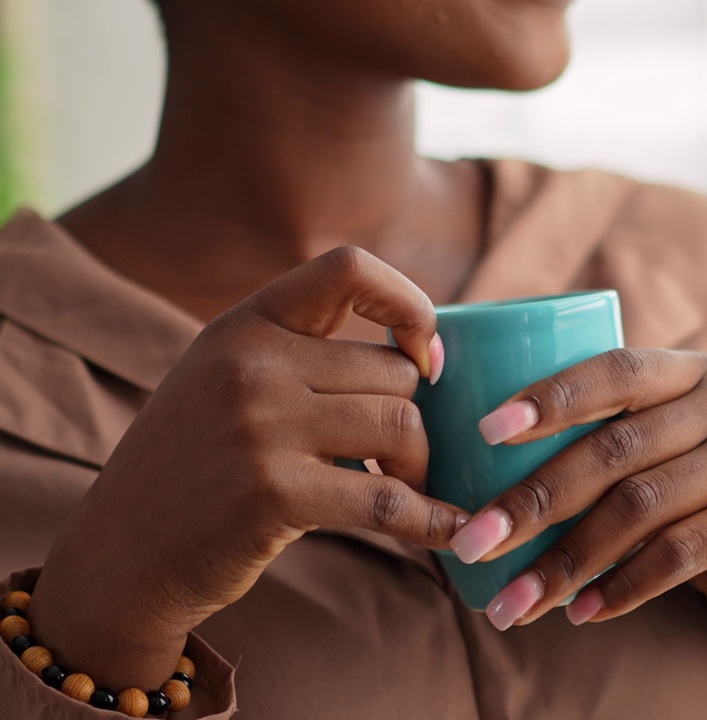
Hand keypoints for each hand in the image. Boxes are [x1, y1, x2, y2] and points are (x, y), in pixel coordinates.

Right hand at [30, 247, 466, 688]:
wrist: (121, 556)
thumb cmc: (197, 469)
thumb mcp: (229, 383)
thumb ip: (303, 356)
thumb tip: (427, 357)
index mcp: (244, 326)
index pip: (348, 268)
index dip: (409, 305)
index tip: (427, 359)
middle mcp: (250, 364)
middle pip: (394, 372)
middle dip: (414, 420)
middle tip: (403, 461)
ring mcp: (258, 426)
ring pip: (402, 425)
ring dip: (420, 466)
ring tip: (405, 490)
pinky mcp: (272, 493)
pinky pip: (387, 499)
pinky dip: (430, 518)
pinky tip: (449, 530)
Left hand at [448, 349, 706, 655]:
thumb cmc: (694, 501)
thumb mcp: (660, 452)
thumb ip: (604, 437)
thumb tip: (474, 461)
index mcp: (697, 370)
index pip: (617, 369)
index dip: (550, 396)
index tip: (484, 431)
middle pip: (616, 447)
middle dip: (533, 501)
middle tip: (474, 543)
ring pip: (641, 506)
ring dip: (566, 560)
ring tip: (514, 600)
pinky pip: (681, 553)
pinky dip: (622, 587)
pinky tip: (580, 611)